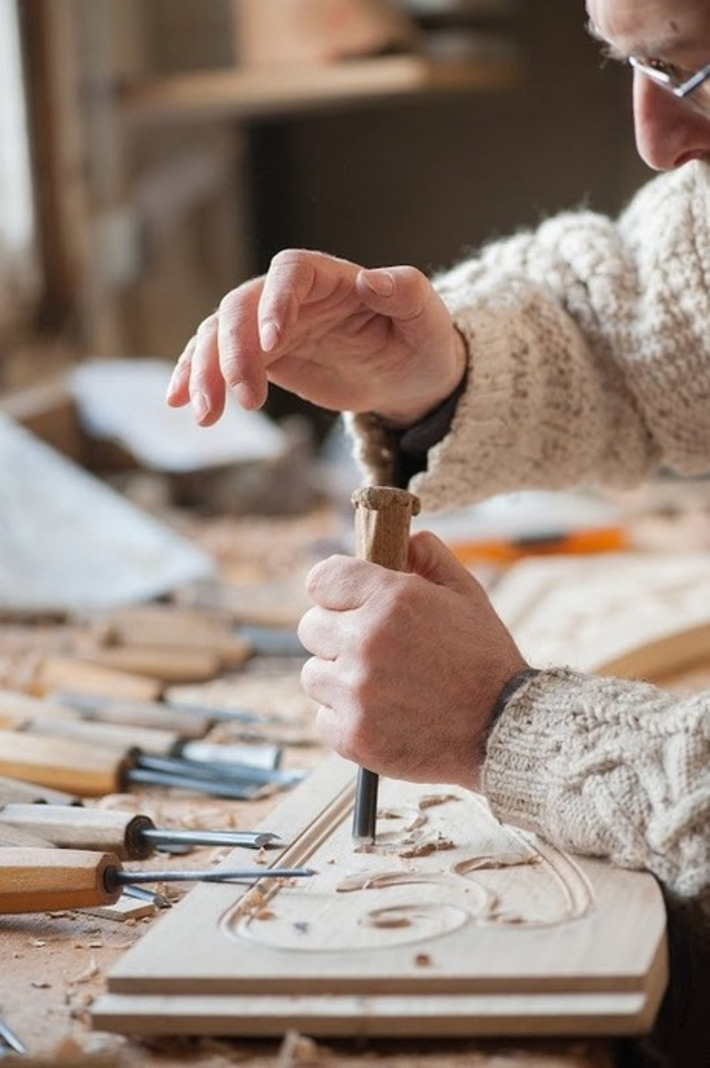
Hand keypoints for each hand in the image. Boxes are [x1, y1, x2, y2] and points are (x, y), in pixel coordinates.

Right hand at [166, 249, 466, 426]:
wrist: (410, 377)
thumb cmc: (423, 342)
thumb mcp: (427, 319)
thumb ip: (405, 292)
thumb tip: (373, 278)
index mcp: (330, 276)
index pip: (289, 272)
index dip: (274, 301)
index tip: (272, 342)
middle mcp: (291, 296)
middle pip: (241, 306)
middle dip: (232, 352)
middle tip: (244, 401)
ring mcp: (271, 327)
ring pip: (219, 336)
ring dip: (205, 372)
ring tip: (208, 417)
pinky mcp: (264, 359)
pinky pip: (219, 362)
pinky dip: (197, 379)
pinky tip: (182, 404)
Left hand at [297, 530, 527, 788]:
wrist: (504, 730)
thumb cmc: (485, 658)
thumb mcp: (467, 593)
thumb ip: (429, 556)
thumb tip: (401, 539)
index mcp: (390, 599)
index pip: (320, 580)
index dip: (335, 590)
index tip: (348, 602)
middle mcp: (365, 641)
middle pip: (311, 627)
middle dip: (338, 633)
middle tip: (374, 648)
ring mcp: (356, 691)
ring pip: (313, 674)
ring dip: (339, 677)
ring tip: (382, 684)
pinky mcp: (352, 734)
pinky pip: (323, 717)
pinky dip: (347, 717)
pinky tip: (382, 714)